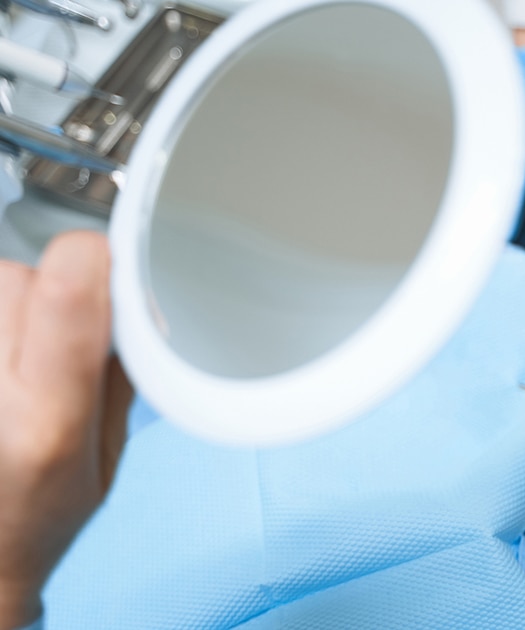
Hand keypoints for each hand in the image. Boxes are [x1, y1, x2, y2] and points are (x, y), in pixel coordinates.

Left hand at [0, 232, 127, 627]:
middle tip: (57, 342)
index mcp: (49, 421)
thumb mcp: (108, 453)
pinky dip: (0, 325)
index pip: (67, 288)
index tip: (115, 274)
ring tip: (17, 359)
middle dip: (51, 291)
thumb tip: (132, 300)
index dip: (97, 260)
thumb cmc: (38, 517)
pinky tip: (4, 367)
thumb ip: (120, 371)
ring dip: (11, 306)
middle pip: (19, 277)